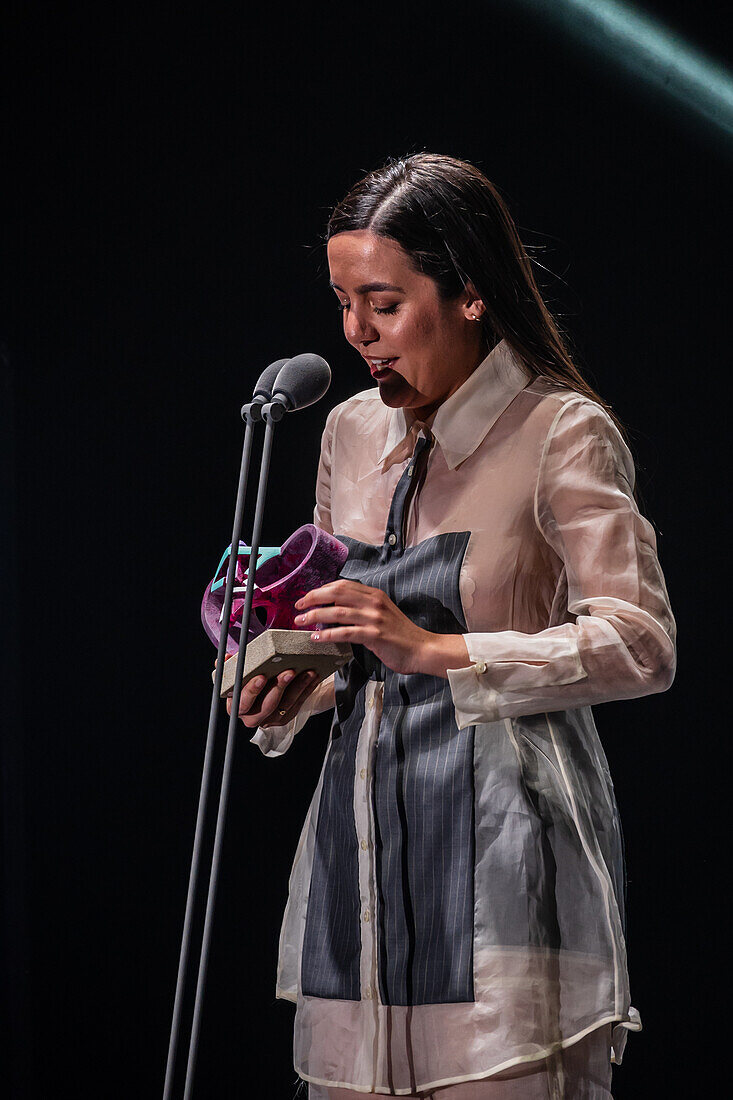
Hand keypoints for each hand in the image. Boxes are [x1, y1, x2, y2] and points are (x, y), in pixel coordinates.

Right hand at [223, 659, 320, 727]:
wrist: (265, 687)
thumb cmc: (250, 677)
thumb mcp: (239, 670)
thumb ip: (232, 665)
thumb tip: (225, 659)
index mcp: (237, 706)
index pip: (242, 702)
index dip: (251, 690)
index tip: (261, 676)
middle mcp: (252, 717)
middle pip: (266, 706)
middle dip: (278, 687)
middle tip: (288, 672)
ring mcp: (270, 719)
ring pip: (285, 704)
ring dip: (298, 687)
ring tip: (306, 672)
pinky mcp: (285, 717)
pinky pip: (298, 704)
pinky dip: (307, 689)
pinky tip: (313, 676)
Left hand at [294, 579, 442, 675]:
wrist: (422, 649)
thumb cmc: (400, 635)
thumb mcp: (382, 614)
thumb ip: (362, 608)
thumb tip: (336, 609)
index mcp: (374, 595)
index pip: (343, 585)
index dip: (322, 589)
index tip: (308, 596)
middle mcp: (374, 602)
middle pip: (337, 593)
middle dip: (314, 598)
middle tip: (299, 606)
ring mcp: (374, 618)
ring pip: (337, 611)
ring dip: (316, 615)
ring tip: (301, 622)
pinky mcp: (374, 635)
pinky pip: (345, 632)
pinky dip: (328, 634)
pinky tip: (317, 638)